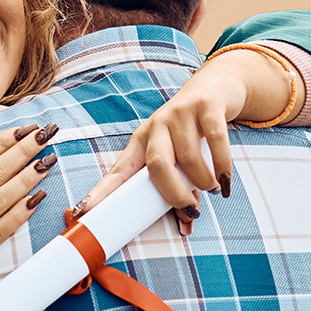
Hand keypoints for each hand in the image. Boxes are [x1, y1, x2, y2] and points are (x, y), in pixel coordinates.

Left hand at [77, 58, 259, 234]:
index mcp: (141, 143)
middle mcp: (156, 127)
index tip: (84, 210)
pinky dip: (222, 164)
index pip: (118, 171)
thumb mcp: (180, 156)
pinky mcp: (206, 106)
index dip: (102, 192)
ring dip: (203, 180)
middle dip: (173, 193)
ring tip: (213, 189)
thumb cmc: (192, 131)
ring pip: (187, 157)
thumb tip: (187, 223)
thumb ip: (180, 186)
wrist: (215, 87)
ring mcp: (179, 114)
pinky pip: (214, 139)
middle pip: (156, 165)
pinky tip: (225, 178)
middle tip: (190, 209)